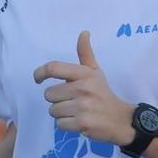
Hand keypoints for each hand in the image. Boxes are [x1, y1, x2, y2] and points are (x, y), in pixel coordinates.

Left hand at [33, 31, 130, 145]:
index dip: (40, 72)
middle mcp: (83, 88)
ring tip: (76, 112)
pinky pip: (59, 123)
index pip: (54, 68)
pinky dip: (66, 125)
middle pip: (49, 94)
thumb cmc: (103, 94)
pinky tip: (78, 122)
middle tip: (72, 101)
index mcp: (84, 74)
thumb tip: (84, 33)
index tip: (38, 79)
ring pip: (53, 110)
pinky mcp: (82, 123)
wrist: (120, 119)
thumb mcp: (96, 72)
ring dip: (61, 113)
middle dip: (57, 100)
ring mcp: (83, 106)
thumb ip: (86, 53)